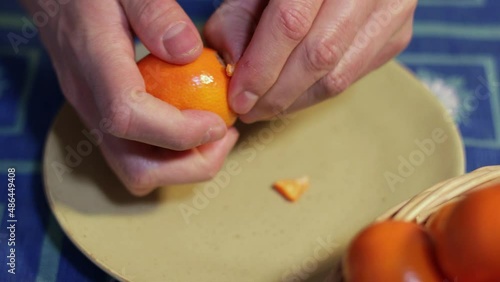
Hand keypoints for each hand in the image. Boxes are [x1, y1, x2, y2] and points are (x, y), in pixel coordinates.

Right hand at [22, 0, 237, 194]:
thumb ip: (154, 12)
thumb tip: (189, 53)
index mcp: (93, 62)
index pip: (127, 117)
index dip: (179, 132)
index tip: (218, 122)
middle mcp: (90, 101)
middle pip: (136, 168)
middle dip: (191, 164)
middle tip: (224, 133)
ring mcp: (95, 116)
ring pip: (137, 172)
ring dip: (184, 165)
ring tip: (214, 133)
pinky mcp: (104, 121)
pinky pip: (137, 157)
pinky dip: (172, 155)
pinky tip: (192, 125)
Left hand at [205, 0, 416, 121]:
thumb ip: (240, 18)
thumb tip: (233, 68)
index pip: (291, 23)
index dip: (261, 67)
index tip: (238, 98)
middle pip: (319, 56)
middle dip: (277, 94)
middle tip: (249, 111)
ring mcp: (392, 10)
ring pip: (339, 76)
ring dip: (296, 101)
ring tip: (267, 108)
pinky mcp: (398, 33)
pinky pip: (353, 76)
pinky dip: (317, 92)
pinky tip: (294, 93)